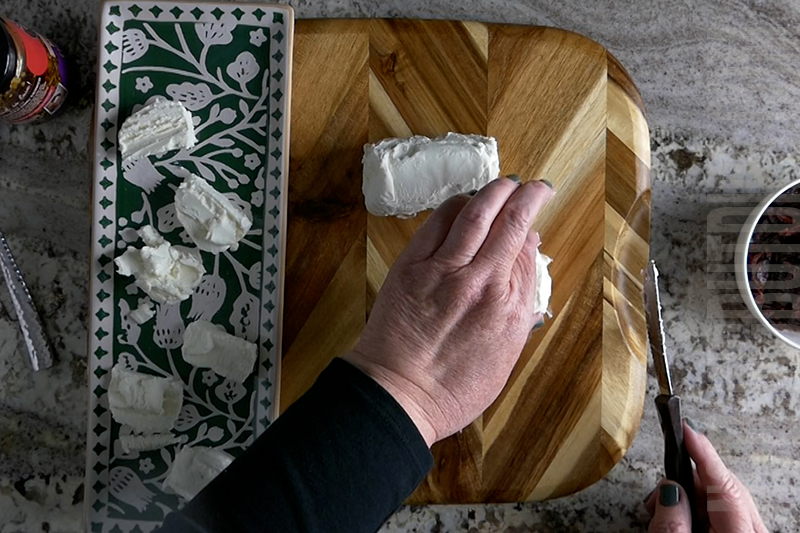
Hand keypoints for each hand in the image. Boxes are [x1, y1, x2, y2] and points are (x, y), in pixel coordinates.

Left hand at [344, 177, 553, 445]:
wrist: (399, 395)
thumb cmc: (453, 387)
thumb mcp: (504, 354)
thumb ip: (519, 307)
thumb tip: (526, 266)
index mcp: (509, 309)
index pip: (525, 252)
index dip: (531, 228)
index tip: (534, 217)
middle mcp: (482, 282)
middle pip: (510, 224)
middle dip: (526, 196)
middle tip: (533, 186)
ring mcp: (445, 271)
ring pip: (477, 214)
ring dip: (495, 191)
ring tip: (505, 182)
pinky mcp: (412, 266)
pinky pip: (438, 222)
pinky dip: (456, 205)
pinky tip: (465, 202)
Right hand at [646, 420, 767, 532]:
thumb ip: (672, 522)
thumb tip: (669, 488)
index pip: (723, 482)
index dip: (702, 451)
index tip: (685, 428)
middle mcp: (751, 530)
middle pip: (722, 486)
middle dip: (687, 480)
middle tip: (661, 491)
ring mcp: (747, 530)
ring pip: (719, 496)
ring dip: (688, 498)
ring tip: (663, 512)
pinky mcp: (739, 530)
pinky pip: (720, 509)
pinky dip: (696, 508)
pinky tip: (678, 520)